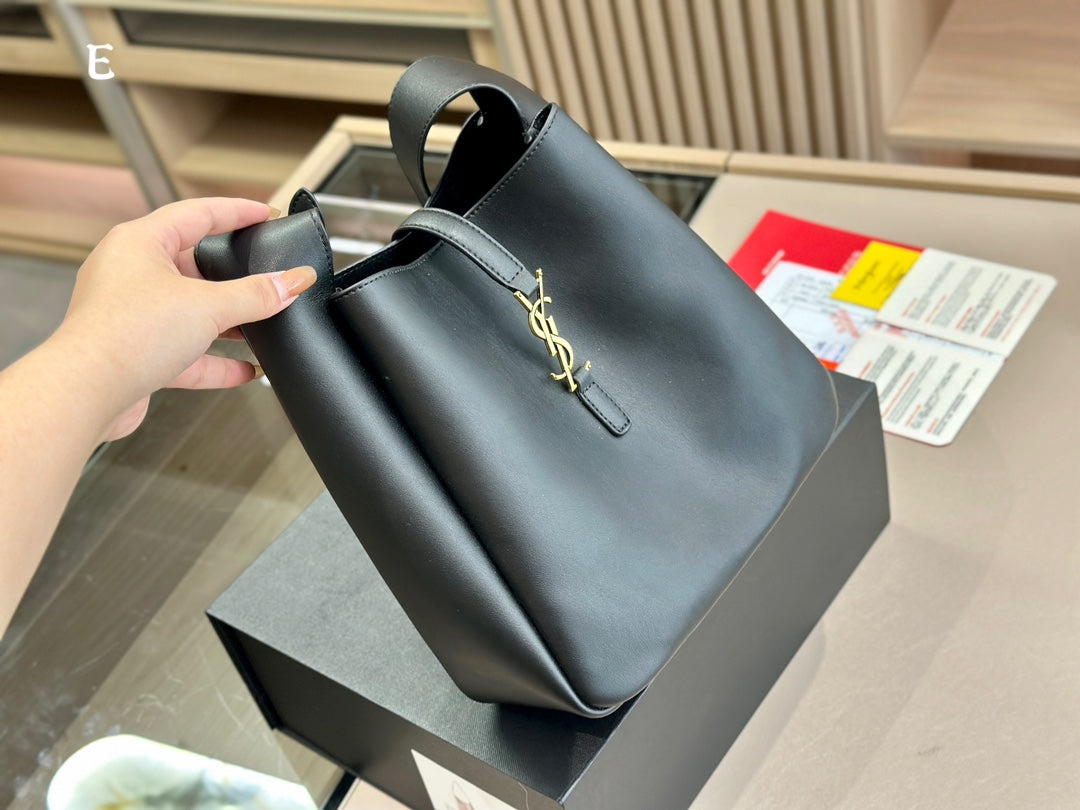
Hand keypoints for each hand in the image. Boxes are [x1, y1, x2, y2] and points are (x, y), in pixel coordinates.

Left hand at [53, 197, 315, 439]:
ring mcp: (132, 314)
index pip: (198, 214)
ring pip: (189, 311)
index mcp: (139, 243)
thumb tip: (293, 281)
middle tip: (265, 276)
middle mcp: (130, 274)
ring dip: (226, 322)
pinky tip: (244, 370)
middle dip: (233, 277)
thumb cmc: (123, 335)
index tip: (264, 214)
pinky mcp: (135, 353)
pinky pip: (184, 351)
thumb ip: (257, 295)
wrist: (86, 392)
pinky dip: (215, 360)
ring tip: (260, 328)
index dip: (237, 212)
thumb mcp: (208, 306)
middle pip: (194, 265)